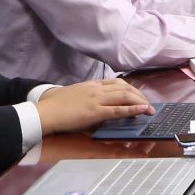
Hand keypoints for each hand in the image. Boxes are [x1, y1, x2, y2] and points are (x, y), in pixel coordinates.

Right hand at [35, 79, 151, 134]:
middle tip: (149, 105)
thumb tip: (99, 105)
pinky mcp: (95, 112)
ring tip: (150, 109)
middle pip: (125, 88)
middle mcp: (96, 89)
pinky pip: (118, 109)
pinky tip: (142, 110)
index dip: (131, 89)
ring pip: (125, 96)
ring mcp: (96, 99)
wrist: (45, 112)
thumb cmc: (56, 106)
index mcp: (91, 85)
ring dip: (141, 102)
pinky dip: (133, 109)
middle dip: (140, 96)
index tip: (138, 96)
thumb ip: (89, 97)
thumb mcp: (75, 95)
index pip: (117, 82)